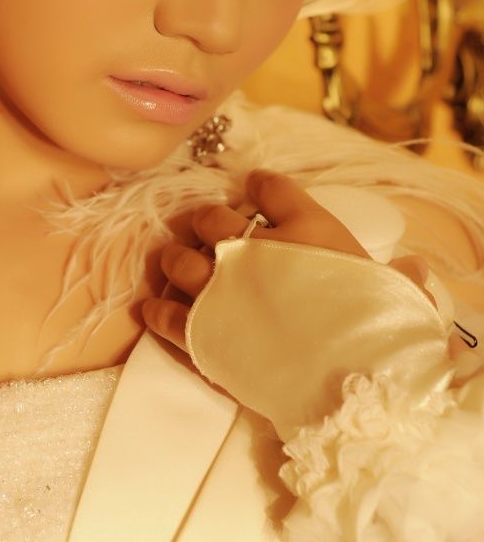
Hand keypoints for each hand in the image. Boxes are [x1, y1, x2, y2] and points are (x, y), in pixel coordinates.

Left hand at [142, 169, 429, 351]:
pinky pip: (167, 313)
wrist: (348, 383)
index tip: (257, 187)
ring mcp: (222, 288)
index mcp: (303, 226)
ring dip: (177, 258)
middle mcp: (253, 247)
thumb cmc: (377, 327)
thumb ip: (400, 276)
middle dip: (208, 221)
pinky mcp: (202, 333)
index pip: (270, 187)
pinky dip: (157, 308)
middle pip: (212, 217)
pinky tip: (153, 307)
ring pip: (181, 258)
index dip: (261, 185)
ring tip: (177, 262)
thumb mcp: (396, 291)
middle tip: (210, 232)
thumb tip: (413, 268)